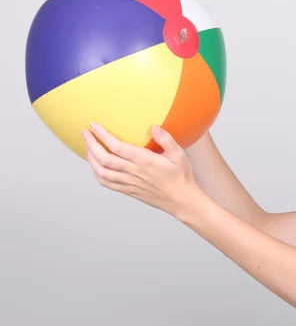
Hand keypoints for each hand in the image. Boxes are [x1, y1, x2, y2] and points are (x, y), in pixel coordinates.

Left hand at [82, 122, 198, 216]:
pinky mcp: (129, 190)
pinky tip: (96, 167)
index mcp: (144, 161)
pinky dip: (97, 174)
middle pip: (104, 158)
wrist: (181, 200)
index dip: (103, 135)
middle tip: (84, 133)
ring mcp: (129, 183)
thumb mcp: (179, 155)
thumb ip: (166, 139)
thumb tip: (154, 127)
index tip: (94, 125)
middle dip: (91, 144)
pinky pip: (107, 183)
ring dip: (91, 159)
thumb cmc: (181, 176)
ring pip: (102, 172)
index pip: (117, 147)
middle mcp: (133, 172)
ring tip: (88, 147)